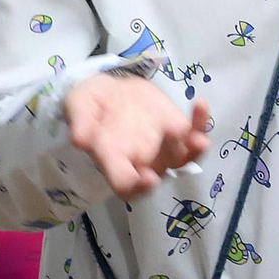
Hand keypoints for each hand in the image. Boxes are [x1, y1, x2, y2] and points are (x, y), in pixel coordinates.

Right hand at [64, 74, 209, 199]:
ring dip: (193, 151)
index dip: (137, 188)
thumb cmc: (91, 103)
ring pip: (183, 159)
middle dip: (169, 158)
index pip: (125, 186)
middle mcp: (140, 161)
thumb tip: (79, 139)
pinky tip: (200, 105)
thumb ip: (80, 121)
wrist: (110, 91)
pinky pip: (194, 133)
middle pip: (159, 173)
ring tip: (199, 139)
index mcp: (113, 160)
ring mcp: (163, 148)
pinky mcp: (178, 130)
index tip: (148, 180)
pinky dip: (200, 123)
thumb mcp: (78, 104)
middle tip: (174, 136)